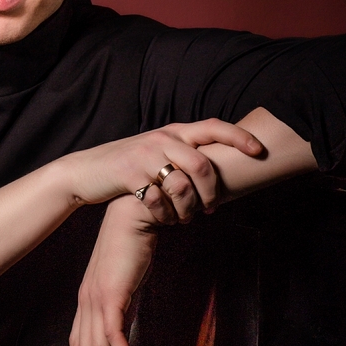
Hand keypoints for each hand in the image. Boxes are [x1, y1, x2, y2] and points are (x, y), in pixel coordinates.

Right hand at [62, 118, 263, 221]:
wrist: (86, 170)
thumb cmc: (126, 165)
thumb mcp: (156, 150)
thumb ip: (181, 153)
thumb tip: (214, 168)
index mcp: (173, 131)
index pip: (214, 126)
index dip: (239, 137)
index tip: (259, 151)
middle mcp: (162, 138)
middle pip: (203, 163)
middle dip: (213, 191)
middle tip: (211, 209)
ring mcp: (146, 155)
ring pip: (184, 182)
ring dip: (191, 206)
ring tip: (187, 218)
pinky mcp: (131, 174)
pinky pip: (160, 197)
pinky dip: (168, 213)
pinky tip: (166, 219)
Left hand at [69, 194, 156, 345]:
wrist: (132, 219)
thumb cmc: (130, 248)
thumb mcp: (124, 284)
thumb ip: (121, 307)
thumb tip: (124, 331)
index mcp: (87, 300)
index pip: (77, 341)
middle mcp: (86, 302)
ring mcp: (96, 299)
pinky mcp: (111, 295)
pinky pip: (113, 335)